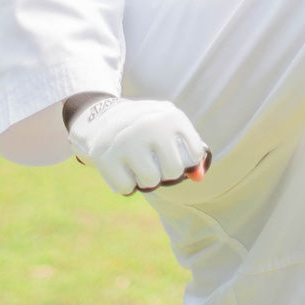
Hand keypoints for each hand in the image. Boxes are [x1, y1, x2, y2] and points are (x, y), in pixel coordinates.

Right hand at [66, 95, 211, 196]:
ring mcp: (127, 141)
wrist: (105, 118)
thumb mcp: (172, 130)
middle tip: (155, 161)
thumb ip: (190, 153)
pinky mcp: (106, 157)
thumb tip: (198, 178)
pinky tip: (122, 167)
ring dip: (146, 179)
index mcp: (171, 116)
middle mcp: (150, 125)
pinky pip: (126, 188)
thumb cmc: (148, 130)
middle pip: (173, 170)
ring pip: (150, 181)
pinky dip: (126, 184)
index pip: (193, 155)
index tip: (174, 152)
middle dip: (166, 173)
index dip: (186, 161)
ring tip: (139, 164)